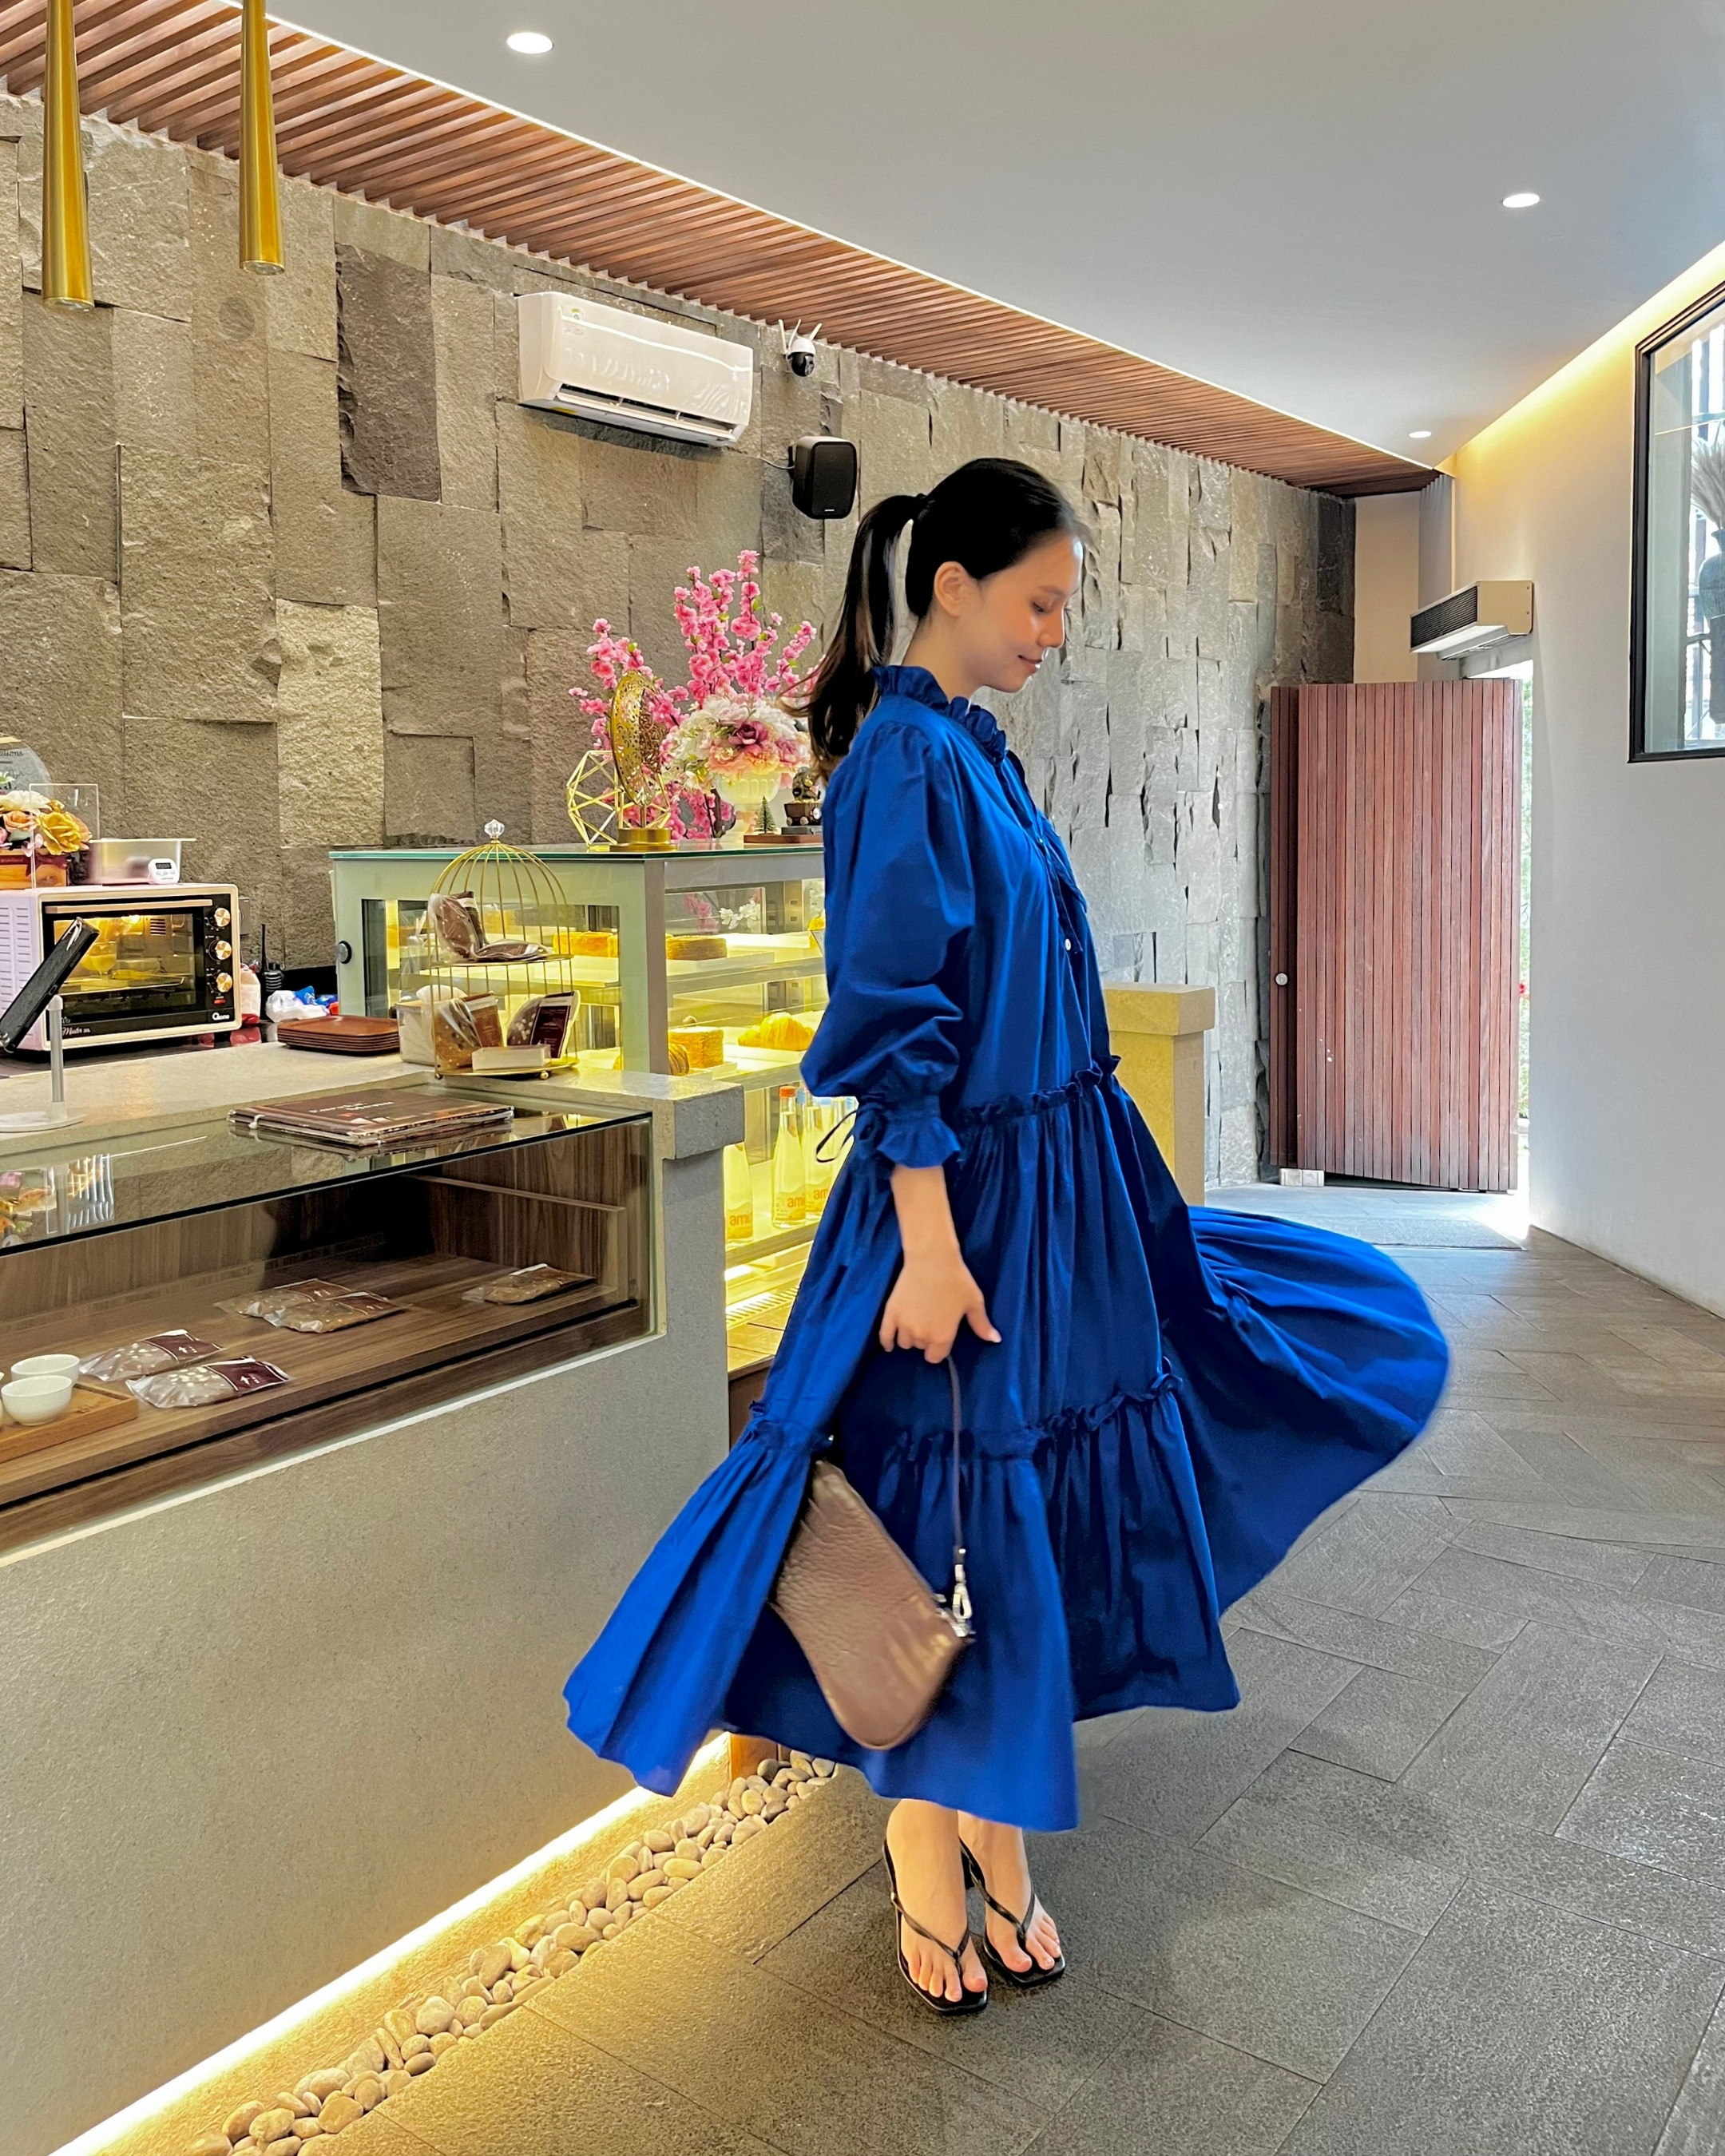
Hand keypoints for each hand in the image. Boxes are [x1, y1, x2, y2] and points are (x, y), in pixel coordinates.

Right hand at [879, 1248, 1000, 1362]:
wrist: (932, 1259)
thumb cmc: (957, 1280)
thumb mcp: (974, 1302)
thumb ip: (981, 1324)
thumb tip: (995, 1340)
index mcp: (942, 1336)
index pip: (935, 1357)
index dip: (938, 1349)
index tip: (940, 1338)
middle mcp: (922, 1335)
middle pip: (920, 1347)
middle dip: (925, 1339)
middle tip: (930, 1321)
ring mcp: (904, 1325)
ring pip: (905, 1342)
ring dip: (910, 1337)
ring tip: (915, 1324)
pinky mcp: (890, 1313)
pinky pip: (884, 1336)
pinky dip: (887, 1341)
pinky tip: (890, 1344)